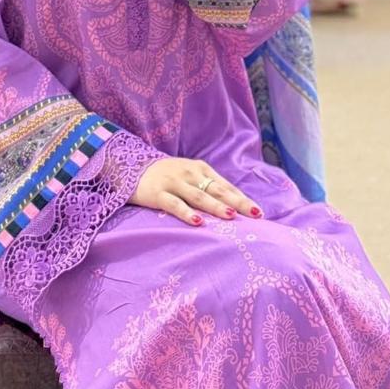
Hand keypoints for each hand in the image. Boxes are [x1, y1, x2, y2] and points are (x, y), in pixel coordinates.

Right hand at [129, 156, 263, 225]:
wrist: (130, 166)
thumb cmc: (167, 176)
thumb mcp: (189, 176)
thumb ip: (208, 188)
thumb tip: (234, 207)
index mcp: (201, 169)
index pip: (226, 186)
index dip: (242, 199)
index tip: (259, 212)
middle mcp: (190, 174)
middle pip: (217, 190)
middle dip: (237, 202)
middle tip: (254, 214)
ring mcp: (174, 183)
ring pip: (199, 196)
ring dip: (216, 206)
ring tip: (231, 216)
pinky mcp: (158, 194)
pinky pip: (175, 204)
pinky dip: (187, 213)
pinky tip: (198, 222)